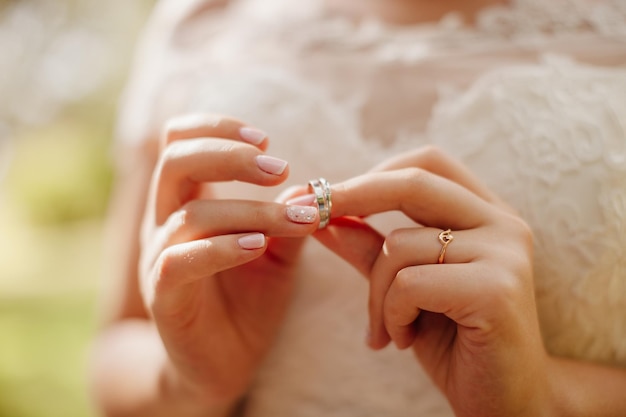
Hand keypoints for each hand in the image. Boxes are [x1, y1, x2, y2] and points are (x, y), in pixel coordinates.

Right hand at [139, 114, 318, 407]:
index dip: (217, 129)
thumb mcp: (279, 255)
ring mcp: (158, 257)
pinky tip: (258, 246)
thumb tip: (312, 188)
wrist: (225, 362)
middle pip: (176, 161)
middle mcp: (166, 222)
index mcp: (189, 202)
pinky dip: (221, 248)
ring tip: (296, 218)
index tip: (266, 141)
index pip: (180, 140)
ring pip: (190, 214)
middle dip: (230, 156)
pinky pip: (179, 261)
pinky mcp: (163, 296)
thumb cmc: (249, 300)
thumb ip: (290, 221)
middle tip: (280, 168)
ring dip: (250, 211)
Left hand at [316, 147, 550, 416]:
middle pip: (413, 181)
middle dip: (351, 196)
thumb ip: (369, 247)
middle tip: (307, 218)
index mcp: (486, 214)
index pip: (427, 163)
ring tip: (387, 329)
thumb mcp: (403, 287)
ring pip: (399, 244)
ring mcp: (504, 253)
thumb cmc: (453, 341)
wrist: (505, 403)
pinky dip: (391, 313)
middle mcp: (502, 224)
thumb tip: (322, 215)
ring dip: (375, 293)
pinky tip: (402, 339)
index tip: (323, 195)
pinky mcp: (496, 288)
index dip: (373, 173)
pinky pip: (409, 283)